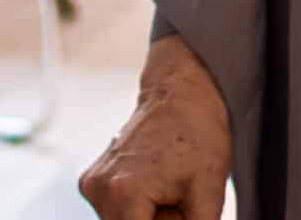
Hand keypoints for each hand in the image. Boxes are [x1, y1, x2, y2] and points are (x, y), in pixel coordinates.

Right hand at [78, 36, 231, 219]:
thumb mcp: (208, 192)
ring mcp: (92, 184)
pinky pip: (118, 213)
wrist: (181, 92)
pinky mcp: (93, 181)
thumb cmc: (197, 133)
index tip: (180, 215)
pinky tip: (157, 189)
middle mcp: (98, 190)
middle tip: (181, 204)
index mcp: (124, 193)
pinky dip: (139, 212)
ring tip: (171, 194)